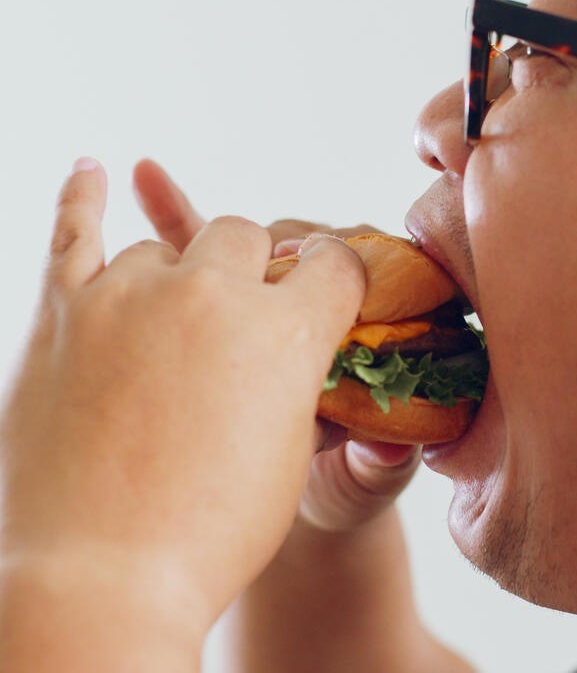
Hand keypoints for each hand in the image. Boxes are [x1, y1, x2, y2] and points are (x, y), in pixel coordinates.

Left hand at [0, 158, 364, 632]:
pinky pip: (73, 229)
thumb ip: (307, 381)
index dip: (338, 274)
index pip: (335, 263)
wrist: (101, 581)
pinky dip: (83, 197)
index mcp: (287, 334)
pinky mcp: (64, 311)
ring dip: (181, 272)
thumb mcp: (292, 455)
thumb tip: (306, 346)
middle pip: (250, 234)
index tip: (330, 284)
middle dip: (258, 268)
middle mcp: (214, 296)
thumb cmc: (214, 531)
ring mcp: (132, 295)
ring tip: (174, 316)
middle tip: (248, 310)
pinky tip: (92, 169)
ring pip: (168, 244)